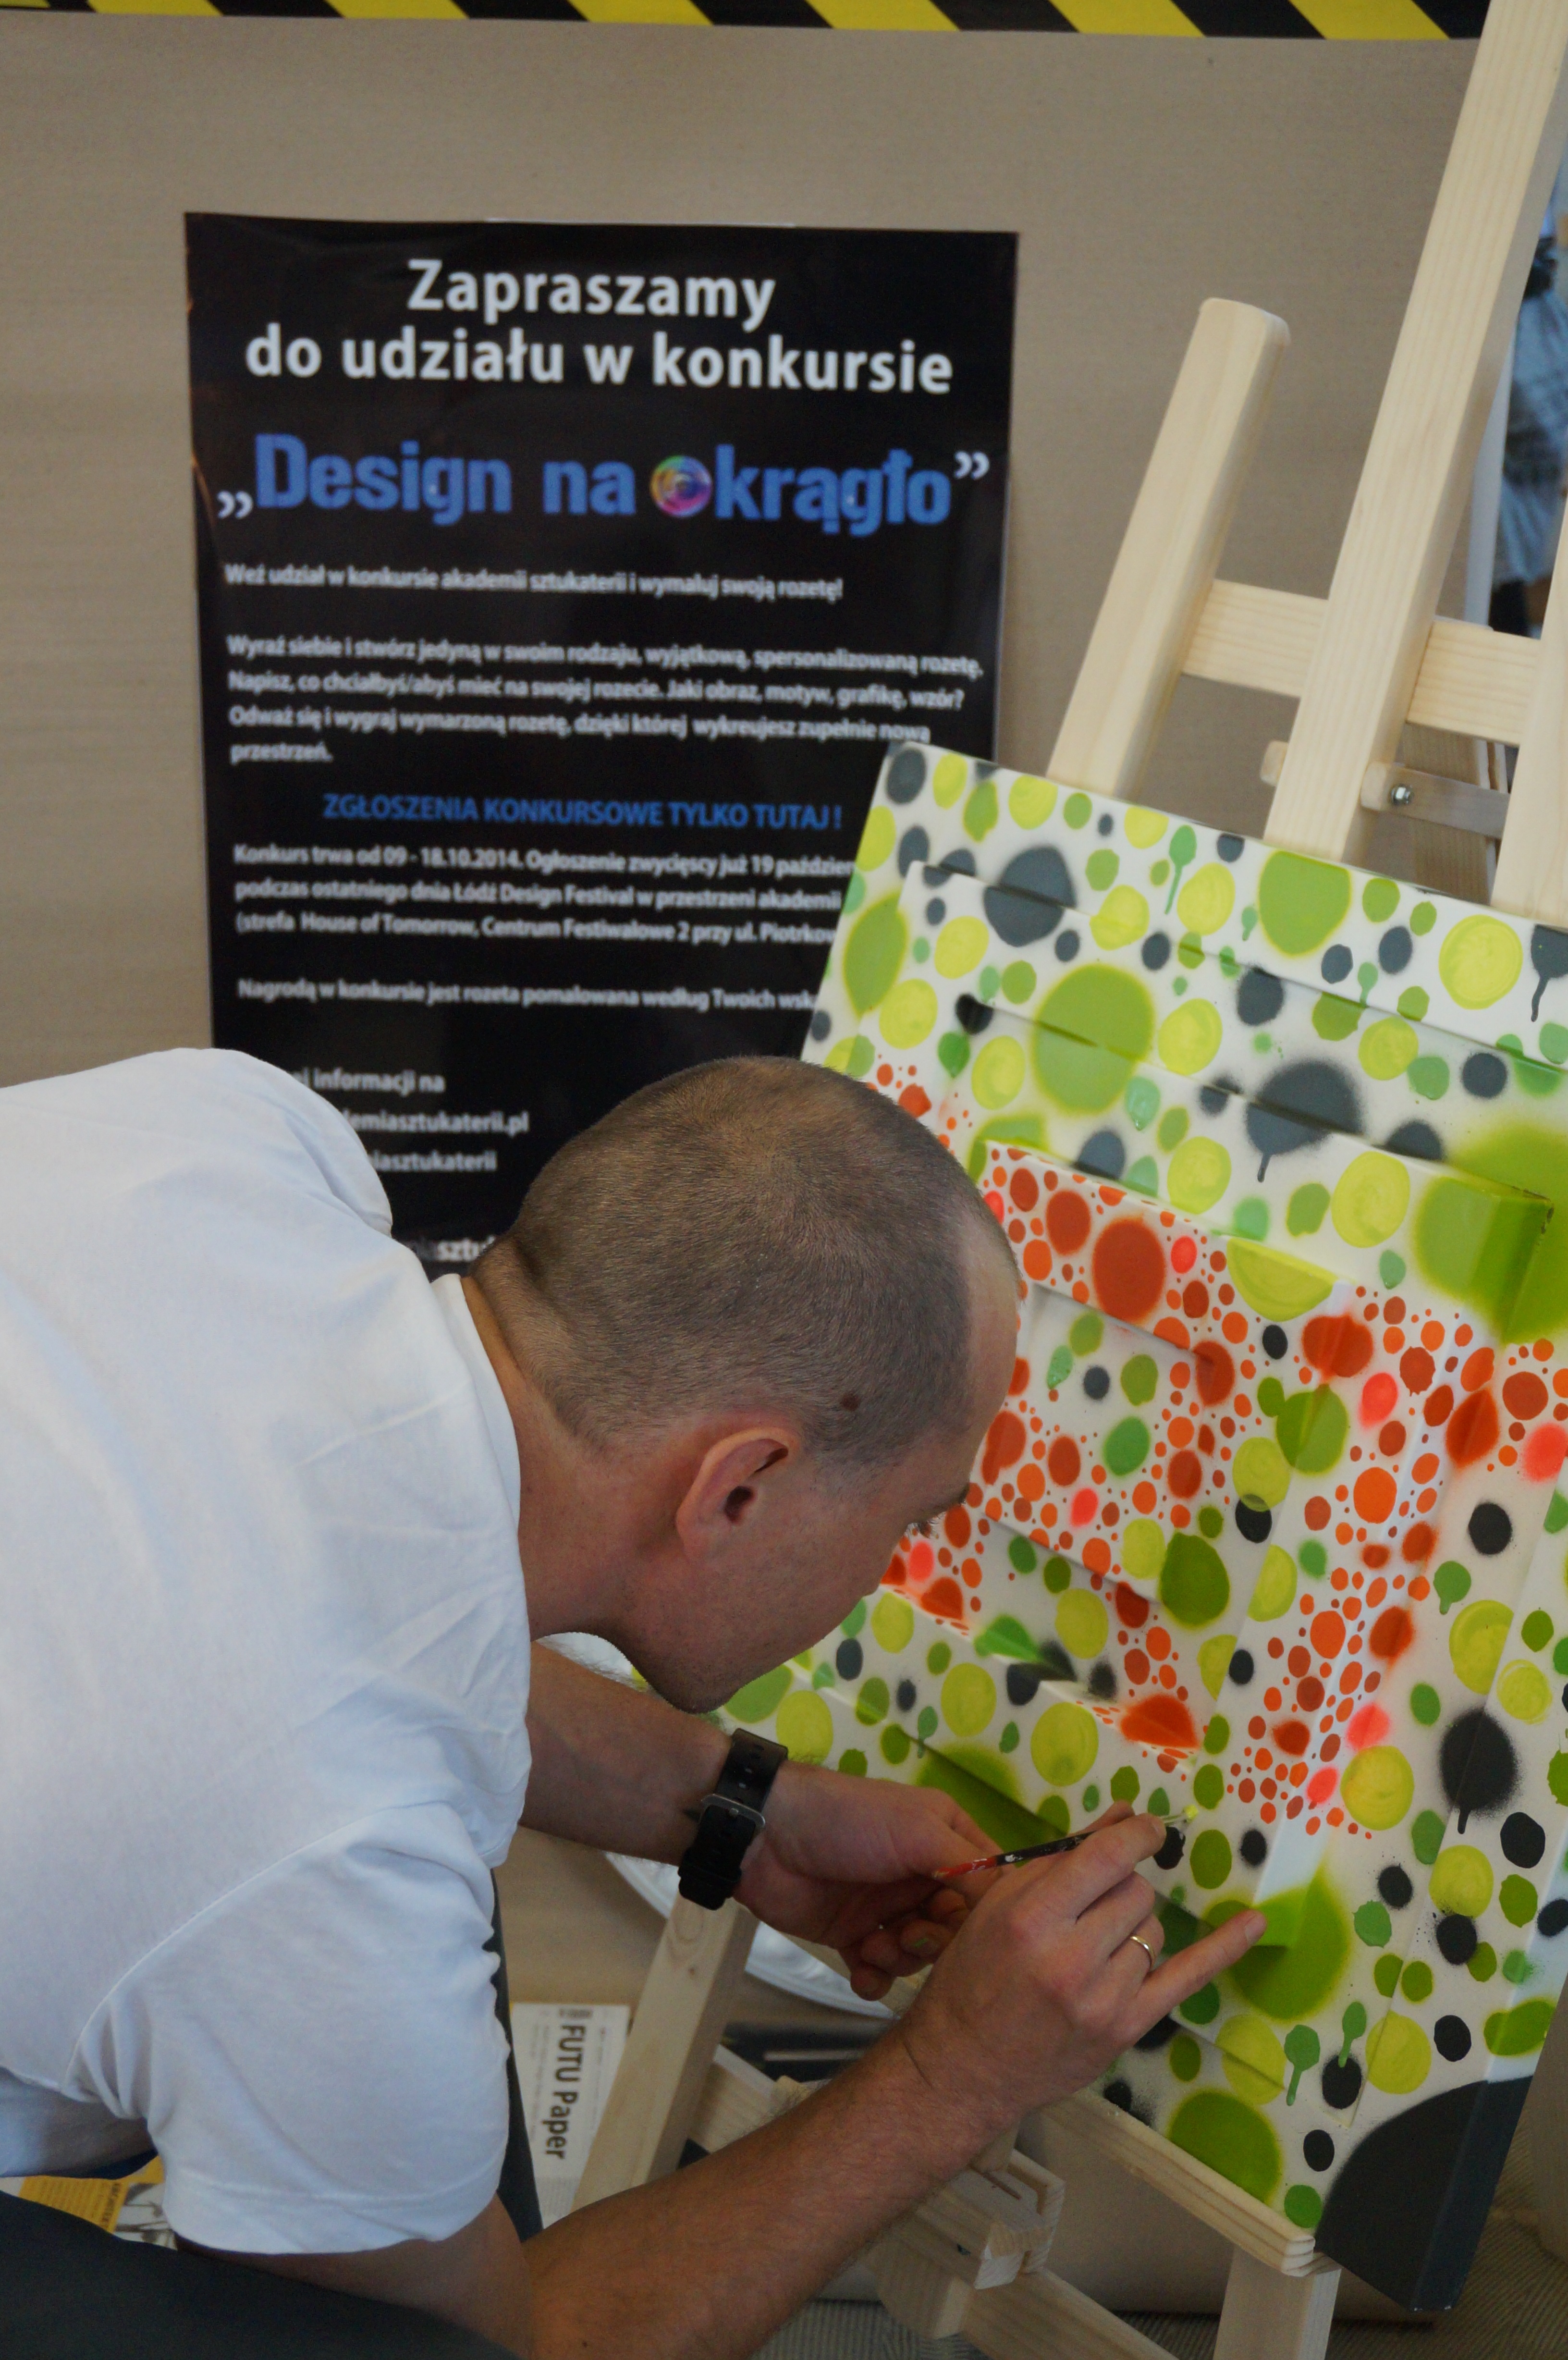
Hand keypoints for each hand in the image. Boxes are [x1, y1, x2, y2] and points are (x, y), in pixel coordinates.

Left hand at [734, 1764, 995, 1998]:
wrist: (764, 1839)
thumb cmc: (846, 1822)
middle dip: (934, 1940)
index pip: (988, 1884)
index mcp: (943, 1837)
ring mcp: (885, 1906)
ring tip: (872, 1944)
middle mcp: (920, 1873)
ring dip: (899, 1956)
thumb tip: (1011, 1902)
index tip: (970, 1930)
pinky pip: (880, 1971)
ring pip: (919, 1953)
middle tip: (906, 1933)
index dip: (985, 1913)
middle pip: (955, 1927)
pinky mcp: (852, 1934)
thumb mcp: (917, 1831)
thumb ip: (967, 1865)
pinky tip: (860, 1969)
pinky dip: (873, 1977)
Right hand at [894, 1812, 1265, 2149]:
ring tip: (1092, 1947)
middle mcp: (1071, 1959)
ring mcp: (1104, 1999)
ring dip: (1132, 1926)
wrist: (965, 2065)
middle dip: (1117, 1890)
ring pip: (1154, 1928)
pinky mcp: (1127, 2029)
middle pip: (1134, 1892)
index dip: (1135, 1834)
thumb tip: (1123, 1813)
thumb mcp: (999, 1906)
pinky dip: (1223, 1948)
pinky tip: (1254, 1923)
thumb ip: (1061, 1858)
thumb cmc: (973, 1976)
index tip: (1146, 1827)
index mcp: (1032, 1919)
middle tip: (1086, 1911)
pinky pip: (1188, 1978)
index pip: (1106, 1858)